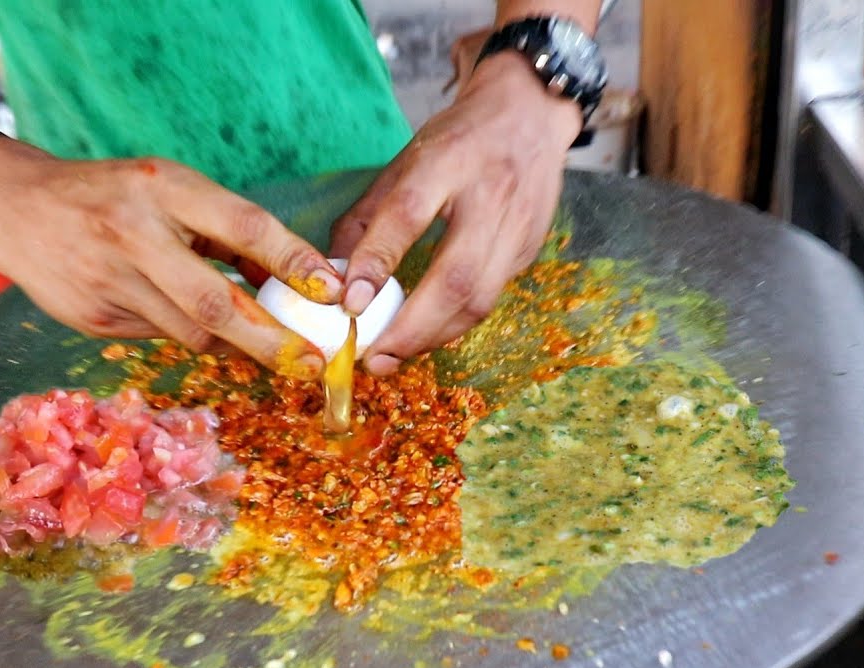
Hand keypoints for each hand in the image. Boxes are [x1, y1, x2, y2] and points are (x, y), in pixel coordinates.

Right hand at [0, 142, 341, 379]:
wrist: (15, 208)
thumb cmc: (113, 195)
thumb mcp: (171, 190)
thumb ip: (228, 232)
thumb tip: (297, 278)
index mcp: (163, 189)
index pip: (244, 227)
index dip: (293, 261)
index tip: (331, 290)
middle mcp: (135, 236)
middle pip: (217, 304)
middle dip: (273, 340)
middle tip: (313, 363)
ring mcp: (110, 283)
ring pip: (193, 333)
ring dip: (237, 344)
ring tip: (268, 346)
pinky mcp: (94, 320)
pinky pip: (162, 338)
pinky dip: (189, 335)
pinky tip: (192, 322)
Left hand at [331, 52, 581, 375]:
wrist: (529, 114)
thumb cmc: (457, 141)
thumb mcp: (404, 161)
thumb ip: (367, 217)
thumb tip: (333, 276)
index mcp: (447, 161)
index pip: (409, 215)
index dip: (378, 262)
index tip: (351, 305)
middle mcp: (489, 195)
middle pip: (456, 276)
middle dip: (413, 328)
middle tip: (375, 357)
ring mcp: (517, 226)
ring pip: (479, 298)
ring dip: (434, 337)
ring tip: (395, 356)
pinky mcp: (530, 249)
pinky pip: (491, 298)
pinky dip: (456, 323)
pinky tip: (428, 336)